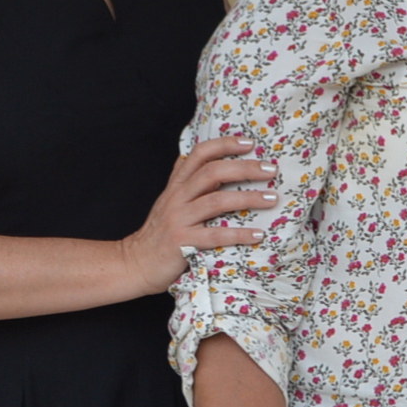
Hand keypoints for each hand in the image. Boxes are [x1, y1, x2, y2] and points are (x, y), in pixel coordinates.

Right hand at [122, 136, 278, 294]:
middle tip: (271, 170)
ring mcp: (179, 219)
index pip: (199, 154)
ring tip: (271, 199)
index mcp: (177, 185)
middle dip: (244, 169)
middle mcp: (177, 197)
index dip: (224, 145)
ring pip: (216, 201)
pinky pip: (215, 235)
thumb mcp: (169, 201)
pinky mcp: (182, 242)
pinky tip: (258, 234)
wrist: (135, 263)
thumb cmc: (159, 233)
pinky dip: (238, 234)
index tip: (250, 143)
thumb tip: (204, 159)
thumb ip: (186, 182)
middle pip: (212, 173)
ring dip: (248, 198)